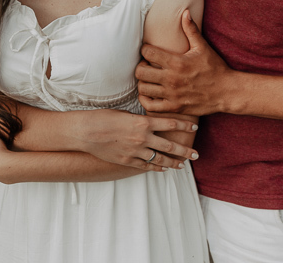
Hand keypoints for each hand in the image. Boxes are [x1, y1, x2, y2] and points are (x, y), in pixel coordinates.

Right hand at [71, 108, 199, 170]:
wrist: (85, 132)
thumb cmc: (104, 117)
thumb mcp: (126, 113)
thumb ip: (142, 120)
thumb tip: (153, 122)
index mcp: (143, 122)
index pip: (170, 123)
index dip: (185, 125)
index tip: (195, 127)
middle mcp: (142, 138)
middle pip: (170, 146)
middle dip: (185, 150)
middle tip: (196, 154)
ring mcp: (135, 151)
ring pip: (160, 159)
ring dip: (173, 162)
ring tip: (182, 165)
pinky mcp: (127, 161)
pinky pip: (146, 166)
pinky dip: (156, 167)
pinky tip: (163, 168)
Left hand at [137, 10, 233, 116]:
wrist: (227, 91)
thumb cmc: (215, 68)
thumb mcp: (203, 47)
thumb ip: (191, 29)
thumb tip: (185, 11)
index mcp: (177, 62)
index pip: (147, 53)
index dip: (145, 50)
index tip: (149, 51)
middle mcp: (172, 79)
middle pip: (140, 72)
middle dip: (141, 66)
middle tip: (147, 65)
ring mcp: (172, 95)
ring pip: (143, 88)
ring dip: (143, 82)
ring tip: (150, 78)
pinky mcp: (174, 107)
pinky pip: (150, 106)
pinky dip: (146, 100)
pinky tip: (151, 93)